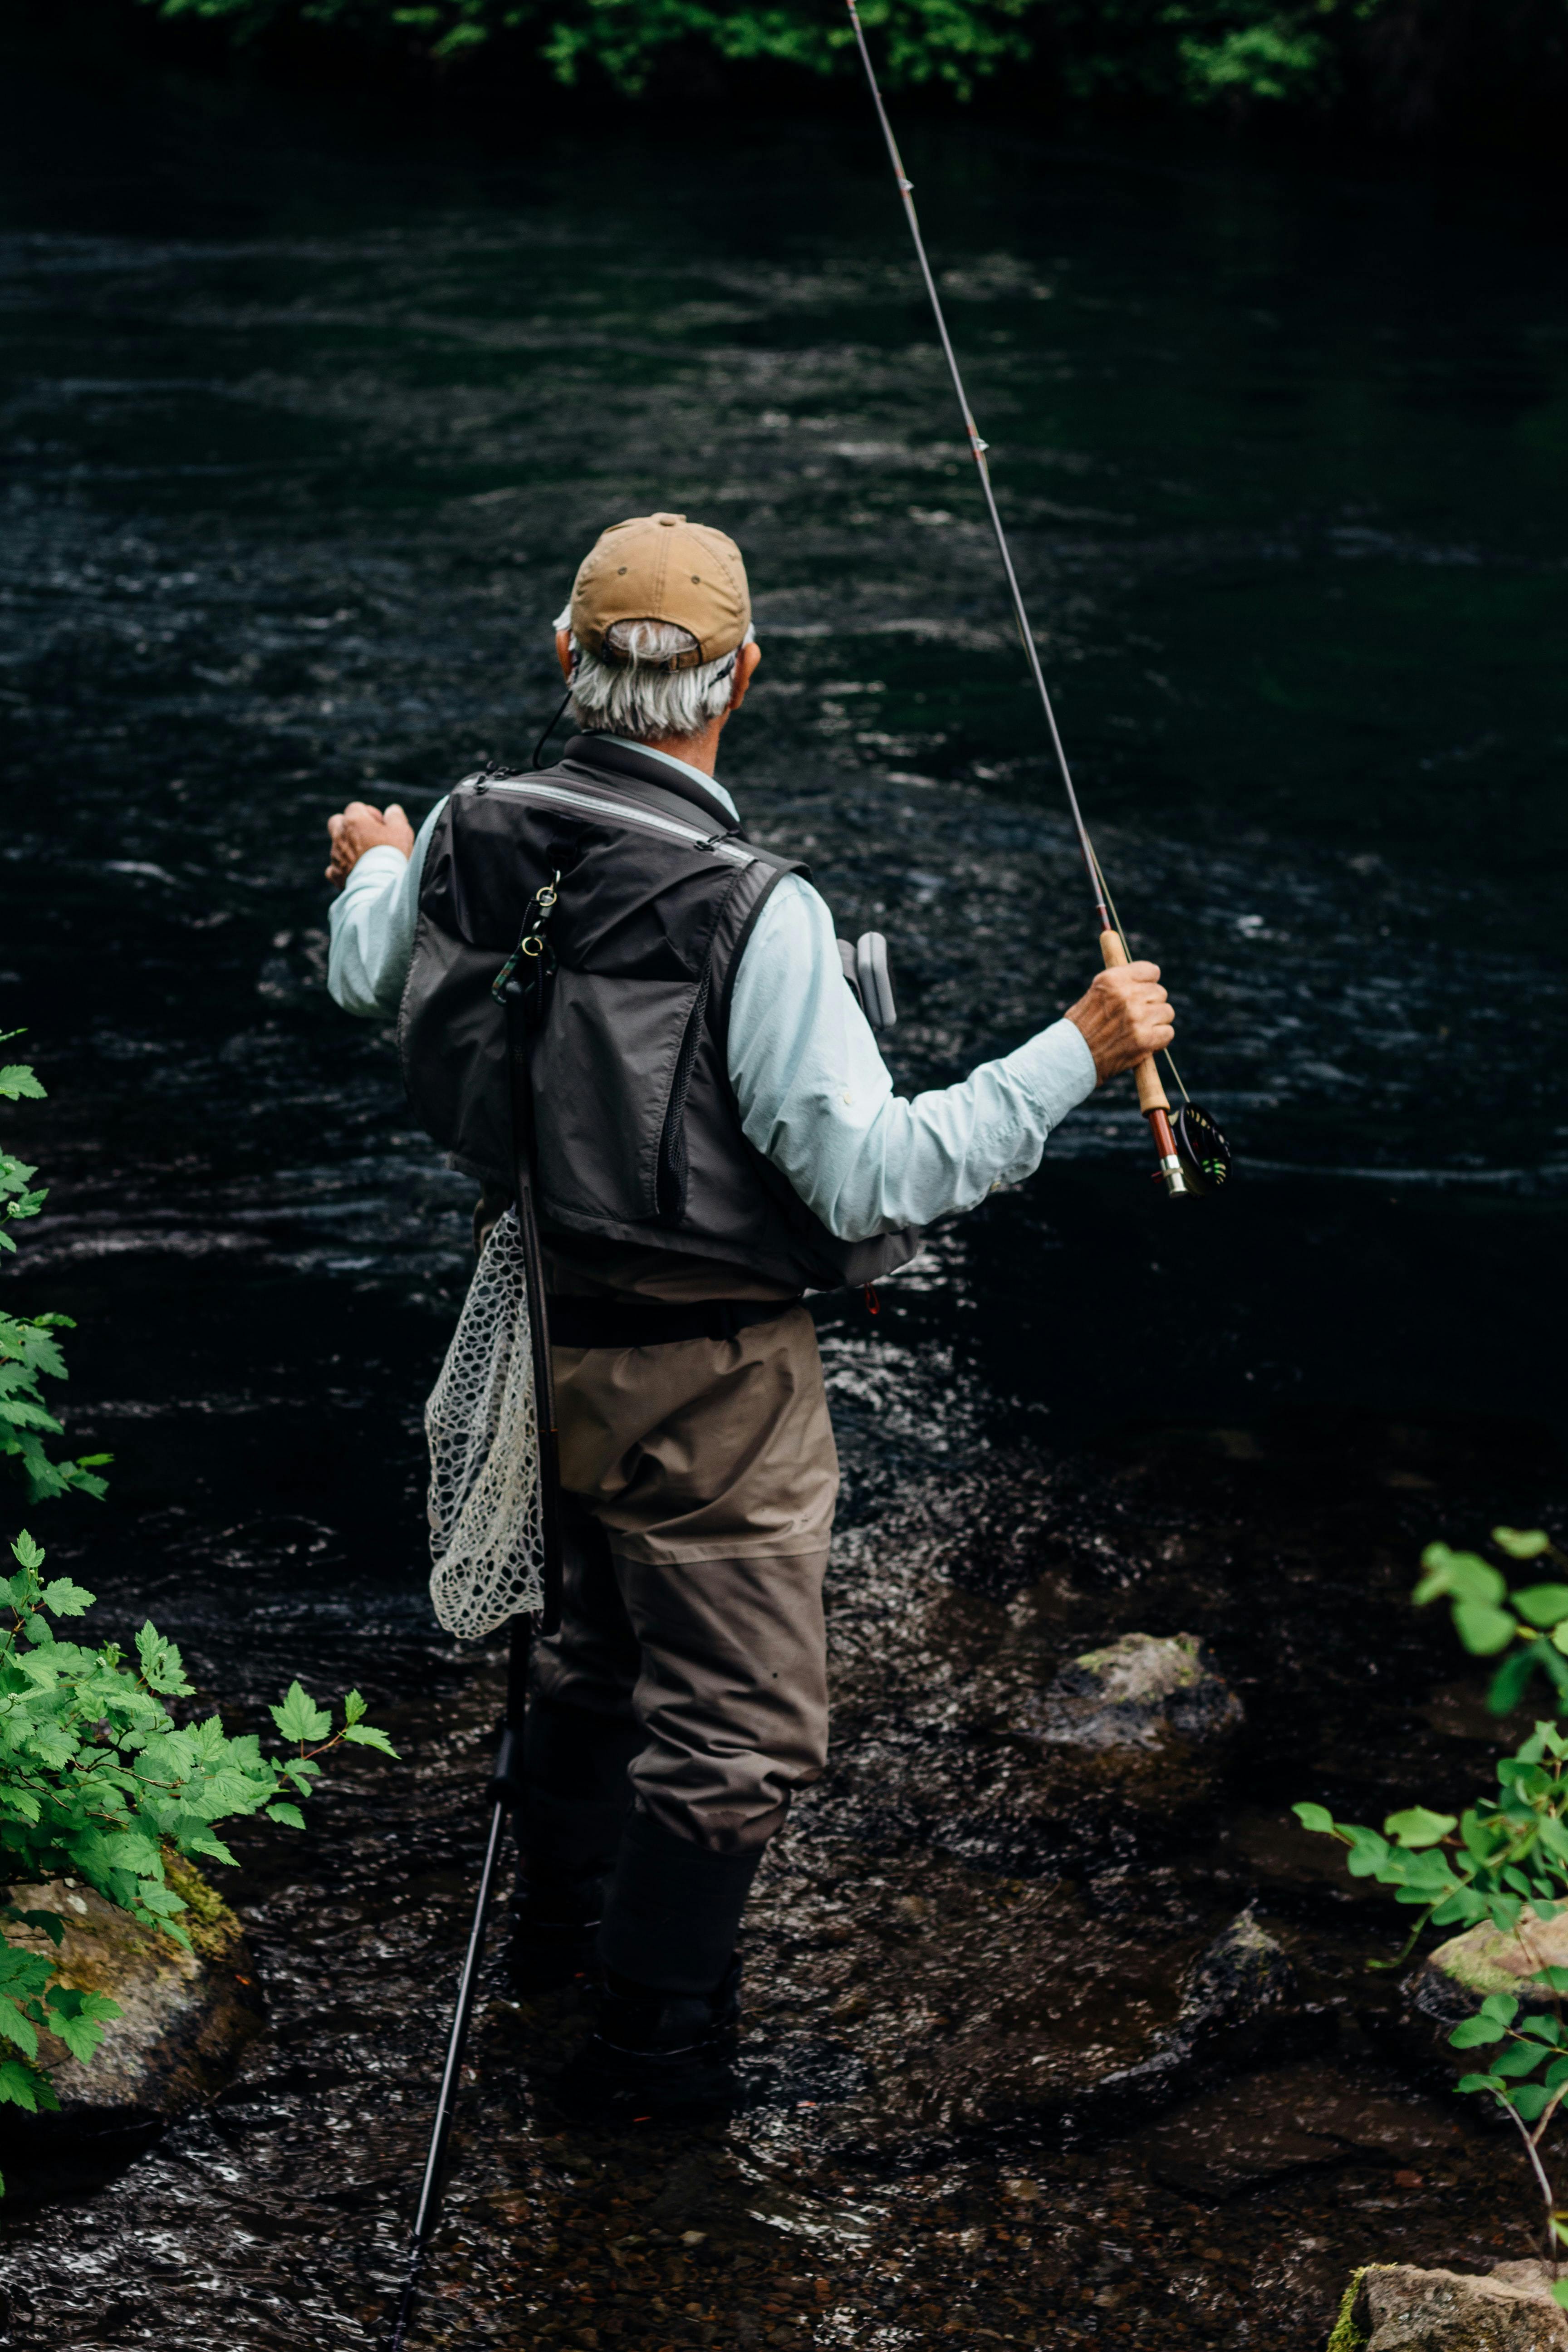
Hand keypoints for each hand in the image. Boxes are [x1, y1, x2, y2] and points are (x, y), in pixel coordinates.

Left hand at [325, 800, 414, 890]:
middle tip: (366, 837)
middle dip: (349, 826)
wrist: (381, 884)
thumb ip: (395, 817)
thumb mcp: (401, 830)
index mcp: (354, 821)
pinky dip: (341, 869)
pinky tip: (354, 873)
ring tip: (367, 859)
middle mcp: (340, 836)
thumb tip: (392, 810)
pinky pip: (333, 869)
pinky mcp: (335, 874)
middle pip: (337, 822)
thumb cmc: (392, 854)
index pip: (355, 808)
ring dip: (348, 848)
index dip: (369, 814)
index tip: (381, 825)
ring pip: (337, 846)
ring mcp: (335, 856)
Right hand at [1065, 961, 1173, 1082]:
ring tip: (1138, 1030)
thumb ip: (1120, 984)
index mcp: (1113, 980)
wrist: (1072, 1058)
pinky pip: (1168, 1032)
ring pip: (1167, 1012)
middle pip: (1160, 992)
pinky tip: (1144, 1043)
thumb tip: (1149, 976)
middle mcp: (1126, 995)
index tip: (1142, 992)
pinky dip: (1159, 1039)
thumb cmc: (1082, 1027)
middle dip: (1151, 1005)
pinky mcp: (1145, 1039)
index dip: (1148, 983)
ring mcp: (1137, 1017)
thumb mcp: (1095, 993)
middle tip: (1136, 1017)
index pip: (1151, 971)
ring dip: (1157, 1022)